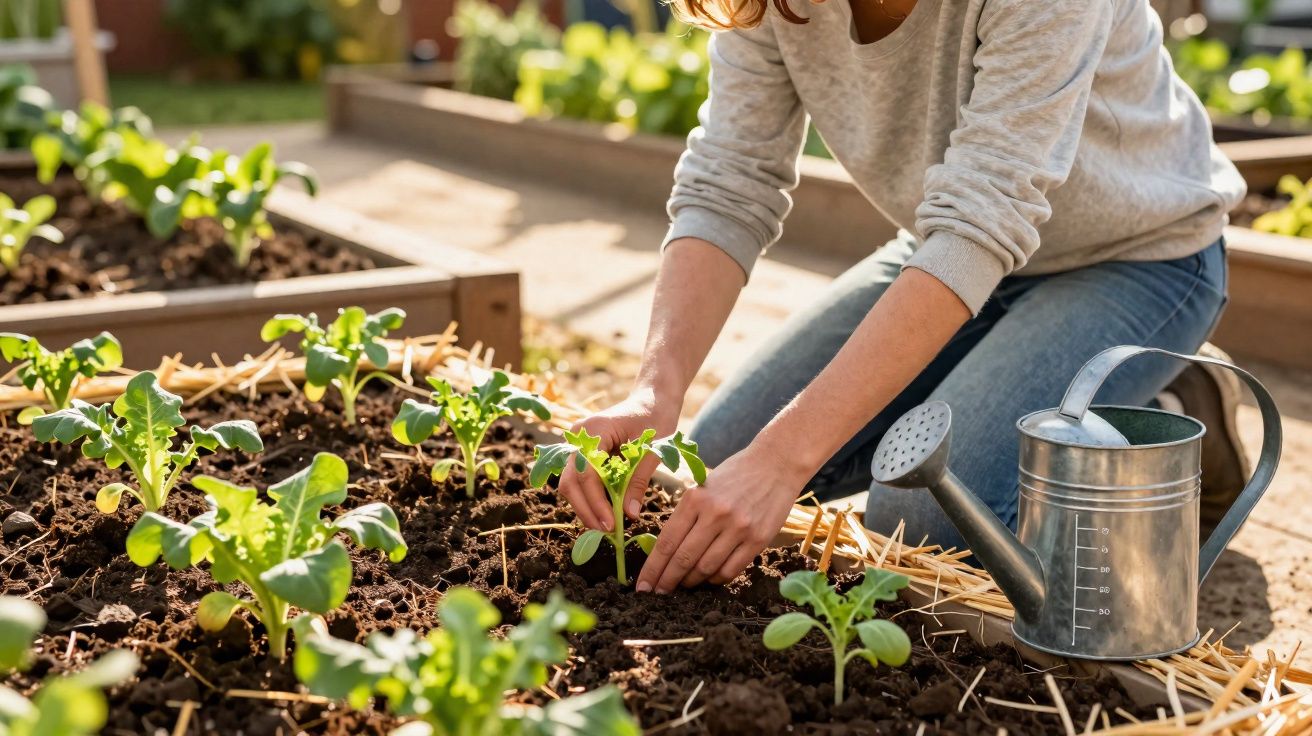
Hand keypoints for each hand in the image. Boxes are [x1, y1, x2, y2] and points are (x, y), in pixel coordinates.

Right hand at [557, 387, 679, 531]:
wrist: (652, 399)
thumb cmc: (656, 418)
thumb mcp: (652, 450)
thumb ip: (638, 481)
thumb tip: (629, 514)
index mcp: (594, 430)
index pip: (586, 474)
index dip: (596, 503)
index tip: (611, 524)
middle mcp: (578, 437)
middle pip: (570, 482)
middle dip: (586, 510)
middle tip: (606, 532)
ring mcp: (578, 445)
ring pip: (571, 484)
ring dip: (586, 507)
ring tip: (606, 526)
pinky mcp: (584, 454)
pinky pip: (580, 480)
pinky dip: (590, 498)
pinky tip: (604, 513)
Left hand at [636, 444, 802, 592]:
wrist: (776, 464)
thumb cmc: (734, 475)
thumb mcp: (702, 487)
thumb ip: (686, 515)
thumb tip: (666, 552)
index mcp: (695, 499)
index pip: (666, 542)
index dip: (652, 569)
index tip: (642, 586)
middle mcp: (715, 514)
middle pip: (683, 559)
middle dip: (667, 581)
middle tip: (657, 595)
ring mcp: (738, 528)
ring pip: (706, 568)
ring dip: (691, 581)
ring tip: (684, 585)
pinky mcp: (758, 539)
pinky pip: (731, 570)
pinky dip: (716, 579)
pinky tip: (709, 578)